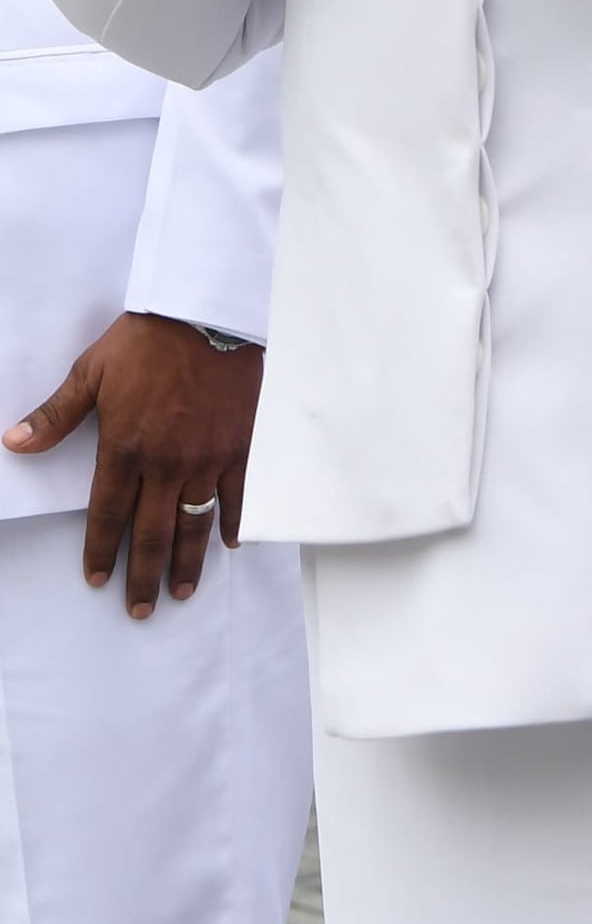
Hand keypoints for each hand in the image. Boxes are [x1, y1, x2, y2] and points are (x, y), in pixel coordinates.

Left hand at [2, 313, 264, 615]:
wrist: (206, 313)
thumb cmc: (146, 340)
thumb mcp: (91, 372)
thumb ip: (56, 415)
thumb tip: (14, 442)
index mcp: (124, 448)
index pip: (108, 515)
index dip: (101, 551)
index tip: (98, 580)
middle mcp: (165, 464)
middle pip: (152, 533)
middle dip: (143, 576)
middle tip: (140, 610)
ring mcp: (205, 458)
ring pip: (194, 524)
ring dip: (187, 563)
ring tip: (183, 592)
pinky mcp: (237, 446)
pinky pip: (236, 495)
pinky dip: (233, 522)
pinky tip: (229, 544)